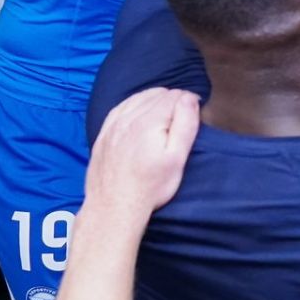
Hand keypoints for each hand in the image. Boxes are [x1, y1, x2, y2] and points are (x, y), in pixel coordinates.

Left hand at [85, 89, 201, 216]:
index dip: (190, 101)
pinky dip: (135, 104)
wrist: (113, 206)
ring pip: (138, 97)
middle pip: (157, 94)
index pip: (175, 96)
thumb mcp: (177, 158)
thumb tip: (189, 98)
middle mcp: (128, 117)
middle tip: (184, 117)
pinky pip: (121, 107)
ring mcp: (113, 124)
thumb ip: (186, 125)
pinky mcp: (103, 133)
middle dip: (174, 100)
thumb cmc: (151, 186)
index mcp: (148, 121)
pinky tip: (142, 113)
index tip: (196, 114)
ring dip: (155, 100)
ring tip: (167, 115)